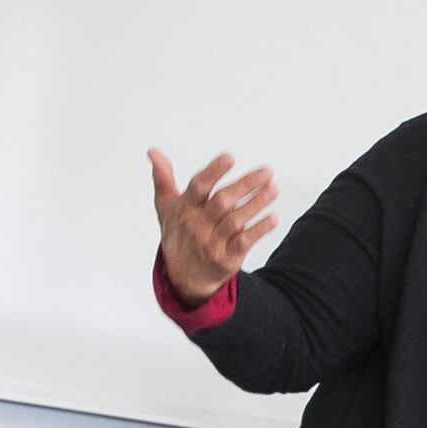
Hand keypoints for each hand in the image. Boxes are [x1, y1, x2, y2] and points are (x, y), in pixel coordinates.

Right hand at [150, 149, 278, 307]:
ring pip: (236, 220)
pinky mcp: (226, 258)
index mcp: (184, 208)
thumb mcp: (166, 207)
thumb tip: (153, 151)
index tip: (229, 157)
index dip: (213, 171)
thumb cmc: (178, 233)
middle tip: (267, 172)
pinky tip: (273, 218)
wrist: (182, 275)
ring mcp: (212, 242)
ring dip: (257, 204)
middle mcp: (197, 225)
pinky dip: (259, 229)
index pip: (198, 187)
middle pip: (222, 201)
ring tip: (273, 189)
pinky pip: (244, 242)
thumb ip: (163, 178)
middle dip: (246, 185)